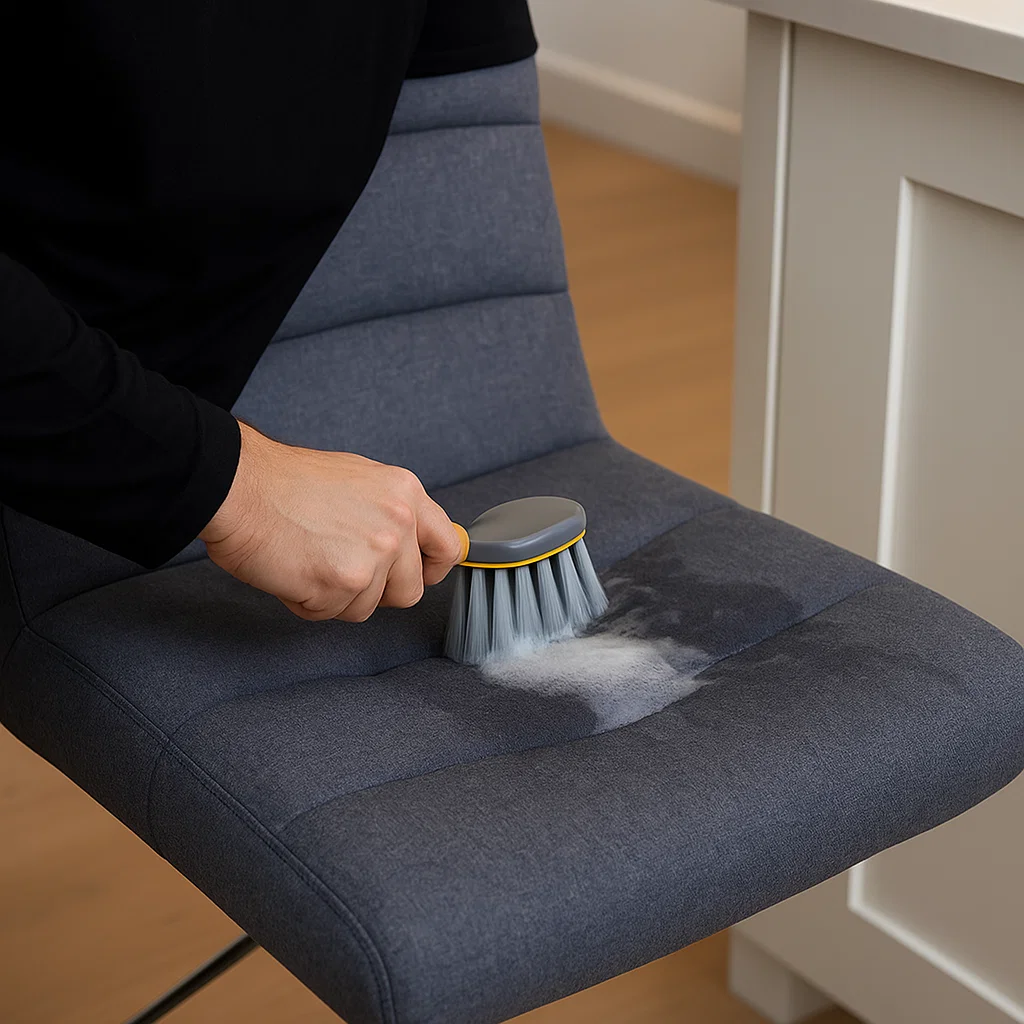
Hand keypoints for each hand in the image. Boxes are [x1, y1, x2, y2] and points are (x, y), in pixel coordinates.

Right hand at [199, 421, 464, 621]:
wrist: (237, 486)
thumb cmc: (285, 482)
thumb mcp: (358, 480)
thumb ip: (390, 513)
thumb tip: (409, 546)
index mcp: (405, 493)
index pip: (448, 547)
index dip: (430, 570)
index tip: (415, 576)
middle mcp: (398, 524)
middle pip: (409, 591)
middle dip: (377, 591)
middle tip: (340, 569)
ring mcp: (373, 556)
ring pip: (367, 607)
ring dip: (336, 596)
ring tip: (309, 559)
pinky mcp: (342, 583)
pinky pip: (331, 613)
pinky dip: (308, 601)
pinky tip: (293, 569)